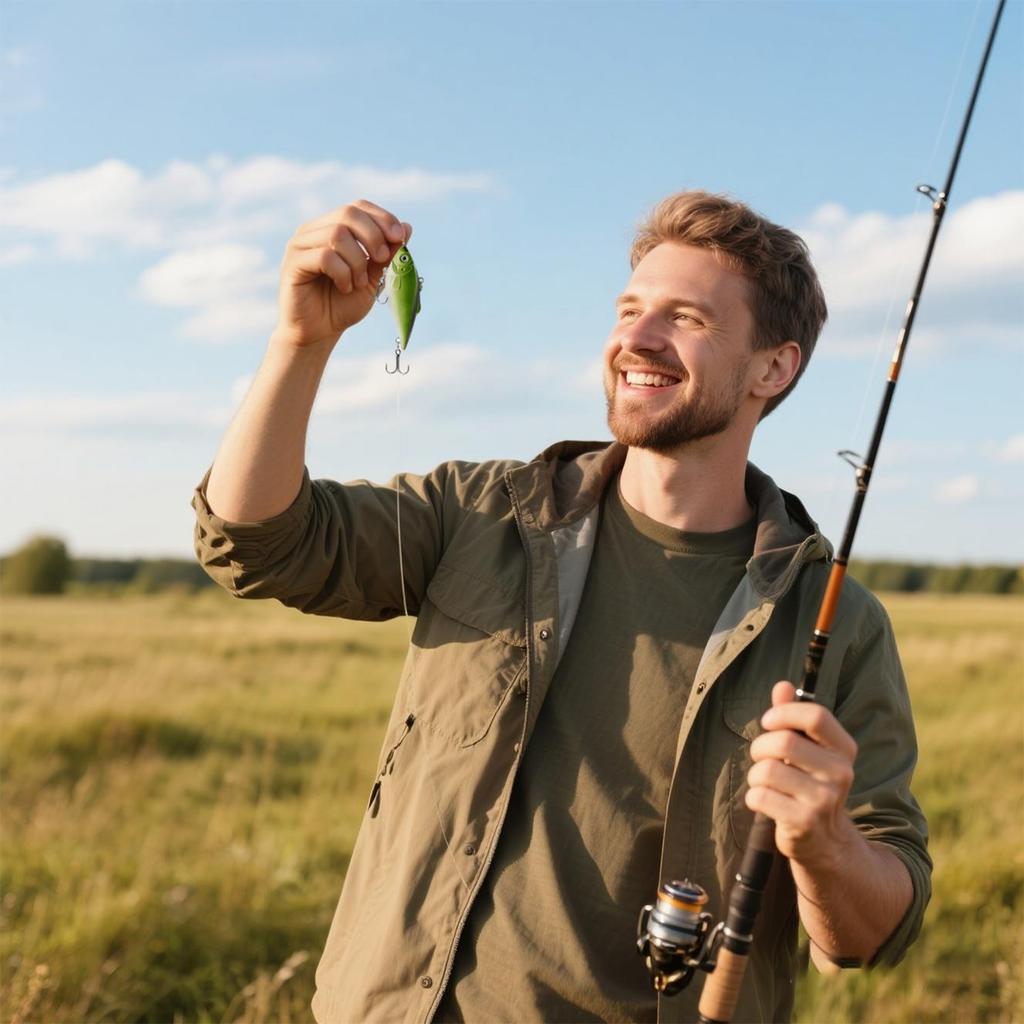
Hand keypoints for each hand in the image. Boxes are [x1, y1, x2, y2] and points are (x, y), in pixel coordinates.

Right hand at [273, 200, 412, 349]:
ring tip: (358, 282)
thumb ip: (387, 254)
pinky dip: (343, 273)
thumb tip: (407, 227)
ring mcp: (301, 245)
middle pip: (348, 214)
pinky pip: (325, 256)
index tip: (399, 238)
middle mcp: (313, 231)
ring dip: (357, 261)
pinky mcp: (293, 263)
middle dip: (373, 236)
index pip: (358, 207)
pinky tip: (345, 288)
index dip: (382, 218)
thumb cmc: (343, 304)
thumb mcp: (373, 278)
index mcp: (332, 228)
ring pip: (337, 233)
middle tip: (381, 260)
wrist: (319, 332)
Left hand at [745, 681, 858, 870]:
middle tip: (760, 756)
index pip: (816, 715)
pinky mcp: (804, 822)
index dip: (783, 713)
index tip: (769, 722)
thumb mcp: (807, 750)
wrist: (825, 842)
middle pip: (784, 741)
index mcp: (843, 749)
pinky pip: (759, 796)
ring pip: (767, 770)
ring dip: (755, 775)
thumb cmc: (808, 783)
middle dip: (760, 746)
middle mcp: (840, 773)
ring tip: (764, 783)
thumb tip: (782, 685)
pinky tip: (765, 803)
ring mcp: (824, 799)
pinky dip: (753, 797)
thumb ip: (793, 718)